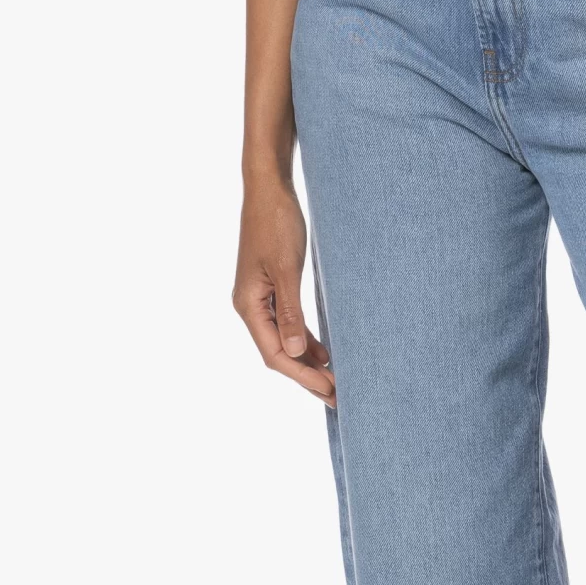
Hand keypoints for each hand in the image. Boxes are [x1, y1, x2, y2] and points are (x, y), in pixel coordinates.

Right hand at [233, 178, 335, 408]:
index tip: (329, 391)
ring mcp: (259, 296)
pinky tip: (323, 350)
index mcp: (248, 305)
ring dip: (306, 359)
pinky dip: (304, 337)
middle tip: (337, 396)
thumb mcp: (287, 268)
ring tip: (333, 380)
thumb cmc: (277, 222)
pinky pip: (287, 321)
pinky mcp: (271, 285)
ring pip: (283, 339)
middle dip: (306, 375)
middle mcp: (250, 305)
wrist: (269, 188)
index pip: (274, 354)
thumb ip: (290, 311)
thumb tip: (294, 352)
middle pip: (278, 352)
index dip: (302, 376)